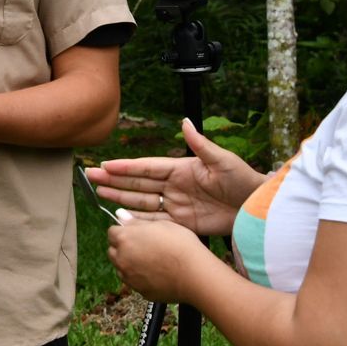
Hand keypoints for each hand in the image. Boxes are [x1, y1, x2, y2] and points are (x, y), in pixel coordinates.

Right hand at [84, 117, 258, 235]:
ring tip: (99, 193)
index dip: (126, 167)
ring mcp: (177, 205)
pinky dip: (138, 220)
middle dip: (114, 180)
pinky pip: (156, 221)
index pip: (147, 167)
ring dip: (120, 197)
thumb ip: (201, 144)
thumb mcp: (222, 160)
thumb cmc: (242, 179)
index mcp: (181, 168)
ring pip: (142, 201)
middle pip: (138, 183)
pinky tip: (121, 217)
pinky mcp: (183, 223)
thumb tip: (185, 122)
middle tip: (91, 176)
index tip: (105, 165)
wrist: (255, 207)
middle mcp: (174, 186)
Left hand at [107, 218, 206, 302]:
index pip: (112, 232)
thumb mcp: (161, 224)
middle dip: (123, 248)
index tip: (134, 233)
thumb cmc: (181, 246)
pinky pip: (134, 282)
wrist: (195, 274)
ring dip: (130, 263)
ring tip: (151, 260)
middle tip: (143, 246)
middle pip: (113, 251)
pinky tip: (157, 273)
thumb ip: (137, 222)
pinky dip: (140, 278)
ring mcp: (130, 278)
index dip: (123, 231)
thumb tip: (121, 216)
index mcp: (125, 239)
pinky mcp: (139, 291)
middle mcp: (122, 259)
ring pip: (122, 268)